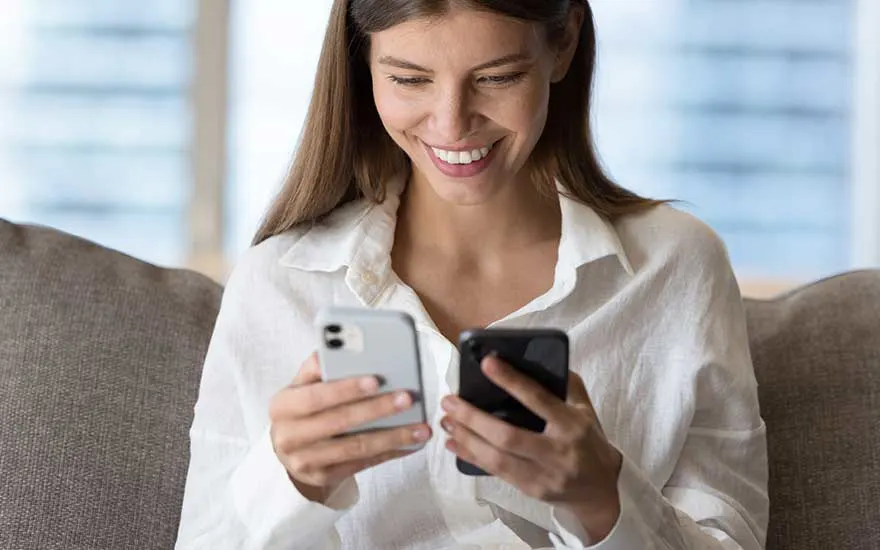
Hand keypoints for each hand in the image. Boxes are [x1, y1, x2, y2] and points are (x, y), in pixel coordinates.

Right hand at [269, 352, 431, 502]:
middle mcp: (289, 436)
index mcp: (283, 405)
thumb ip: (318, 366)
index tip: (377, 379)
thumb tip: (341, 346)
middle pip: (339, 422)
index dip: (346, 389)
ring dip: (392, 437)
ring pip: (355, 448)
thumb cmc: (302, 407)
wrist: (287, 449)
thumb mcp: (301, 385)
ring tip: (421, 428)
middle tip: (407, 398)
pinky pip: (362, 464)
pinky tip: (411, 444)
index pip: (316, 396)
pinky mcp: (323, 478)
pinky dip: (389, 453)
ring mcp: (305, 461)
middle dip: (377, 410)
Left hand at [440, 355, 621, 541]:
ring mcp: (544, 474)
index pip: (538, 399)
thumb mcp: (586, 410)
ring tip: (447, 420)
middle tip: (450, 400)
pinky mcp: (531, 490)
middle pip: (507, 435)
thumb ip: (566, 384)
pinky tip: (454, 443)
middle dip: (473, 418)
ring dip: (466, 438)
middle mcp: (557, 451)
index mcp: (572, 424)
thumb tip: (538, 359)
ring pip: (497, 458)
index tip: (487, 363)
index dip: (510, 380)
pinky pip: (496, 473)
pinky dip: (471, 457)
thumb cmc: (589, 442)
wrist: (601, 490)